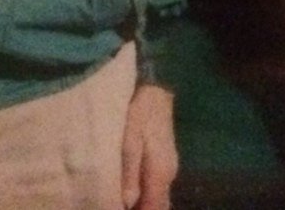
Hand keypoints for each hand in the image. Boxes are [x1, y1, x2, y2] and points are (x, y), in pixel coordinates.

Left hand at [120, 83, 176, 209]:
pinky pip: (157, 184)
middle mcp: (169, 174)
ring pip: (158, 196)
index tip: (116, 209)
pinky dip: (146, 192)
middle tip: (116, 205)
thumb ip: (128, 171)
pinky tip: (131, 189)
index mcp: (161, 173)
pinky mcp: (164, 157)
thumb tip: (126, 202)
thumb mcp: (130, 138)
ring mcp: (169, 165)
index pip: (153, 209)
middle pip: (158, 205)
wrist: (154, 86)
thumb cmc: (139, 111)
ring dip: (144, 202)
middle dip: (142, 209)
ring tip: (121, 201)